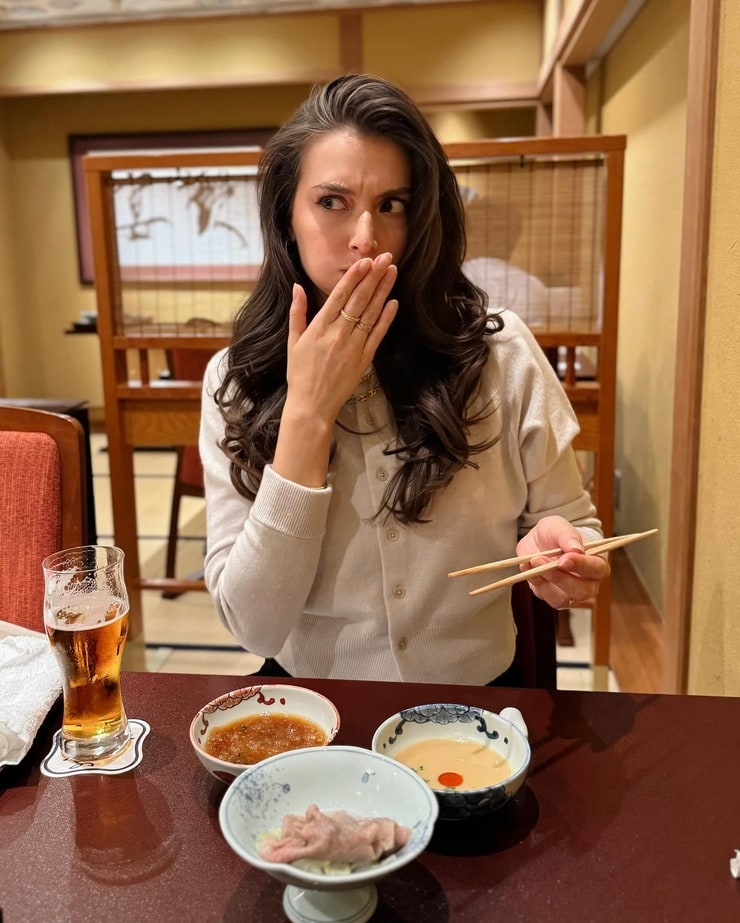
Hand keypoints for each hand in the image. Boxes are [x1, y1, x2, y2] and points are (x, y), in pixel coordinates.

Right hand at [272, 254, 397, 487]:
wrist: (311, 406)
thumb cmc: (300, 374)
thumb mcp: (293, 342)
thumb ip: (297, 313)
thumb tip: (297, 287)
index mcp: (319, 327)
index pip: (339, 295)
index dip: (354, 276)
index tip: (365, 260)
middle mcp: (338, 334)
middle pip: (359, 299)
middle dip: (373, 276)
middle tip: (385, 256)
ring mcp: (353, 347)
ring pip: (371, 313)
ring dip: (382, 290)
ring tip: (392, 271)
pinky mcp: (364, 360)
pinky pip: (377, 335)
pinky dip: (386, 318)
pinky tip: (394, 302)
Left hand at [516, 516, 610, 609]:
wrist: (539, 541)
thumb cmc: (556, 534)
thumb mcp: (559, 526)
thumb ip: (568, 535)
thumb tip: (577, 550)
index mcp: (597, 563)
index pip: (597, 569)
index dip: (582, 565)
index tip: (564, 559)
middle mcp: (588, 583)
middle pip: (582, 591)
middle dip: (560, 577)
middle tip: (540, 560)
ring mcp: (571, 594)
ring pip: (562, 600)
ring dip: (544, 582)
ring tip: (532, 562)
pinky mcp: (553, 597)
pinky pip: (545, 597)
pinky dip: (534, 583)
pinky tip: (527, 568)